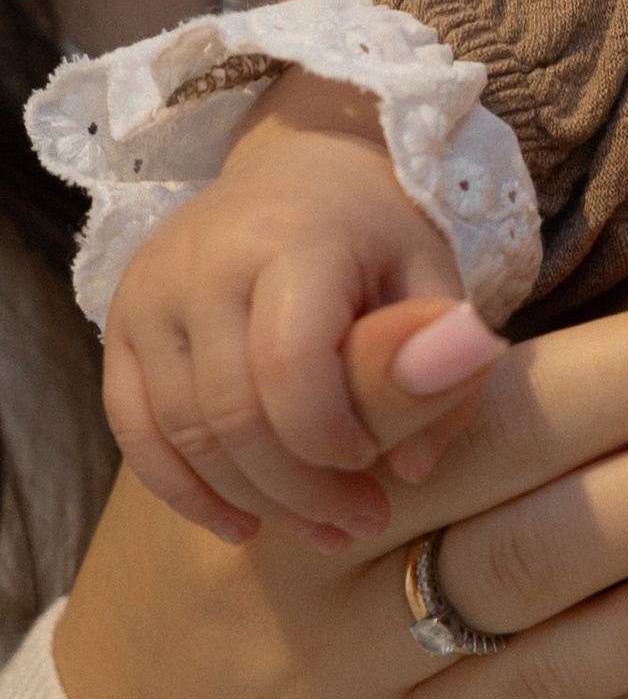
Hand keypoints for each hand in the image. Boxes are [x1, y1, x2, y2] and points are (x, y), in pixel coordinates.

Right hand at [54, 255, 627, 698]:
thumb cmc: (274, 554)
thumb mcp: (294, 446)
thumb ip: (405, 356)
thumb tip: (596, 240)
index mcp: (298, 422)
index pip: (424, 352)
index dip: (515, 315)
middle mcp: (325, 529)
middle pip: (512, 433)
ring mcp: (365, 651)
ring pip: (539, 554)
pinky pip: (542, 682)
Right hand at [102, 68, 496, 550]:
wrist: (295, 168)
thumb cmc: (375, 230)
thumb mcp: (429, 273)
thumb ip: (437, 362)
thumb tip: (415, 468)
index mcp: (292, 238)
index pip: (290, 363)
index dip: (331, 438)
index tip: (378, 467)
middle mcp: (203, 262)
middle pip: (233, 412)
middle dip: (300, 489)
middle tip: (358, 522)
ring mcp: (149, 293)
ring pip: (184, 433)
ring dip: (252, 500)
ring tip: (320, 530)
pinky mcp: (120, 324)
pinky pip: (135, 431)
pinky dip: (185, 491)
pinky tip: (241, 525)